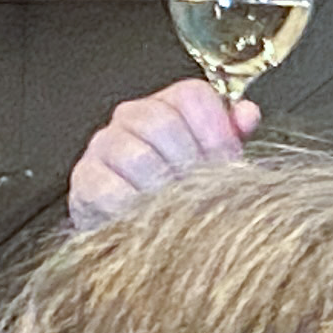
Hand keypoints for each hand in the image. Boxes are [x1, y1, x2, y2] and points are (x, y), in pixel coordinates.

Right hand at [67, 79, 257, 224]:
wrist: (139, 236)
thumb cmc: (181, 195)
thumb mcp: (214, 165)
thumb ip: (231, 136)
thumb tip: (248, 113)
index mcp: (168, 106)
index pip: (192, 96)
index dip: (215, 131)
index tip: (224, 160)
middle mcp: (131, 117)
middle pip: (163, 122)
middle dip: (189, 163)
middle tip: (199, 191)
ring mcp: (103, 146)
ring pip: (137, 155)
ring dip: (163, 189)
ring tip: (176, 209)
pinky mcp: (84, 181)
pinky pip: (109, 190)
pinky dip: (133, 208)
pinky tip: (147, 218)